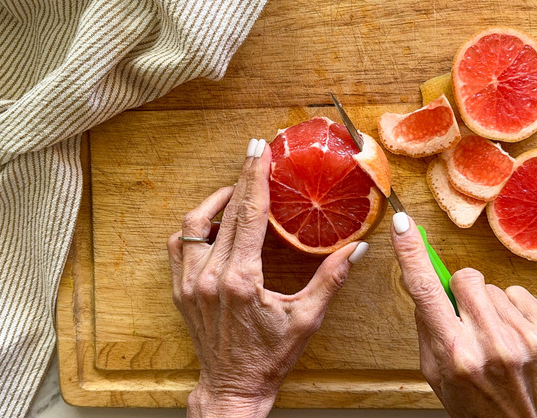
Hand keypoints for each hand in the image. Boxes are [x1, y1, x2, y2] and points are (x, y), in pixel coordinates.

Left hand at [168, 138, 368, 417]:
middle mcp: (209, 276)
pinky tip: (212, 222)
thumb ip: (331, 279)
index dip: (255, 178)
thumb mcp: (306, 319)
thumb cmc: (270, 357)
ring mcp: (190, 283)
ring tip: (235, 189)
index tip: (260, 150)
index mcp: (240, 279)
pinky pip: (179, 246)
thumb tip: (358, 248)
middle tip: (255, 154)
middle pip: (225, 212)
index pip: (249, 214)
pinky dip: (194, 227)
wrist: (233, 386)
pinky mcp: (180, 290)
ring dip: (214, 201)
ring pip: (193, 225)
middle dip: (241, 179)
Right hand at [391, 212, 536, 417]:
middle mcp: (492, 344)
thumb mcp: (434, 373)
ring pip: (494, 288)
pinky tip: (514, 336)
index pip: (426, 291)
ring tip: (495, 338)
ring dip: (490, 306)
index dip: (411, 254)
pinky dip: (513, 310)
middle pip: (466, 278)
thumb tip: (426, 280)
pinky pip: (519, 293)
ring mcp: (526, 338)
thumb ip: (428, 326)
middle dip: (461, 291)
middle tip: (465, 318)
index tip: (403, 224)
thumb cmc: (474, 403)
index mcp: (456, 354)